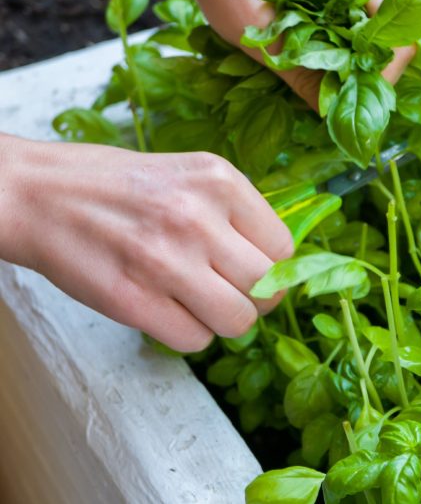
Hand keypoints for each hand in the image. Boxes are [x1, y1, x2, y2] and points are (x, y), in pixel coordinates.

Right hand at [0, 135, 292, 351]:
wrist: (41, 194)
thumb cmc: (120, 186)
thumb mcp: (190, 175)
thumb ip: (236, 214)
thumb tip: (278, 263)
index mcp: (219, 181)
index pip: (283, 248)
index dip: (273, 268)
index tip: (255, 271)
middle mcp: (198, 218)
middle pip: (267, 289)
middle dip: (256, 300)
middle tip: (233, 293)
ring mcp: (165, 260)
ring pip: (237, 322)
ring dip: (224, 321)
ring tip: (200, 302)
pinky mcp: (132, 300)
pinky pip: (194, 341)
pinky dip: (188, 334)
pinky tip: (169, 309)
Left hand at [167, 0, 413, 106]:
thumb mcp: (260, 33)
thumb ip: (302, 74)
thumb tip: (333, 116)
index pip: (397, 39)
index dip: (378, 78)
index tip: (346, 100)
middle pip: (389, 39)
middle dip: (363, 74)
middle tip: (330, 97)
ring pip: (372, 36)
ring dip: (349, 64)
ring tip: (319, 81)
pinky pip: (355, 27)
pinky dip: (339, 50)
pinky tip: (313, 61)